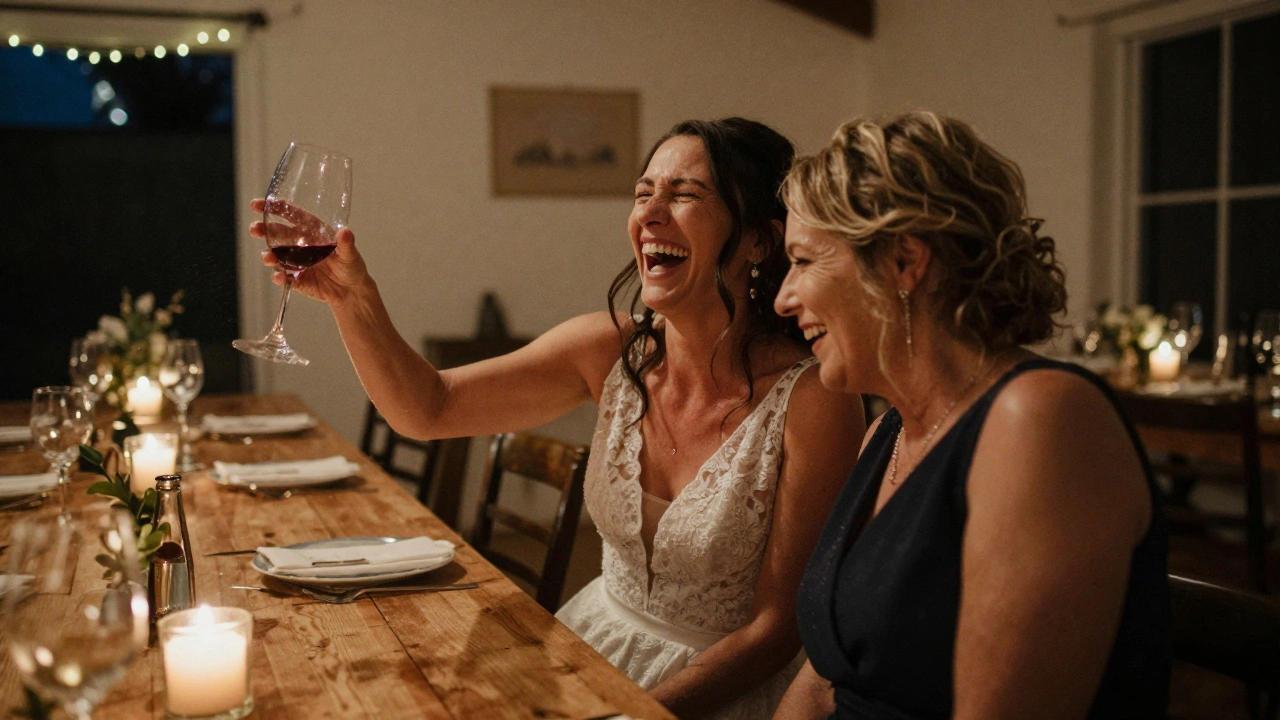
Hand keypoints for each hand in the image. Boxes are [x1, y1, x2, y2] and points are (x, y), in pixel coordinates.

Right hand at [250, 198, 369, 307]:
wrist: (351, 291)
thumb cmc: (352, 266)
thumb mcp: (351, 254)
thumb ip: (346, 244)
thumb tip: (345, 232)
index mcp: (312, 231)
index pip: (290, 215)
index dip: (274, 208)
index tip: (258, 205)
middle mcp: (300, 244)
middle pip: (276, 233)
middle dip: (263, 229)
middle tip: (254, 229)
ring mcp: (296, 262)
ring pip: (275, 255)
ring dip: (268, 255)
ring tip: (269, 257)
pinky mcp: (296, 279)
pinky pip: (283, 277)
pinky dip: (279, 277)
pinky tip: (279, 277)